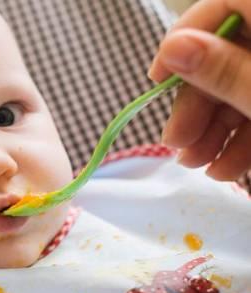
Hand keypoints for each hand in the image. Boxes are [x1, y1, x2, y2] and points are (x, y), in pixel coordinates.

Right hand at [149, 0, 250, 180]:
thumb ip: (226, 72)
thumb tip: (172, 47)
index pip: (221, 6)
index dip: (183, 40)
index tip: (157, 80)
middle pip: (226, 55)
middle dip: (197, 106)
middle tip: (178, 144)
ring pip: (241, 87)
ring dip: (214, 130)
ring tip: (199, 165)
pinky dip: (242, 137)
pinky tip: (226, 168)